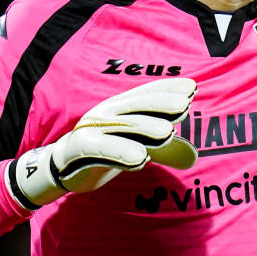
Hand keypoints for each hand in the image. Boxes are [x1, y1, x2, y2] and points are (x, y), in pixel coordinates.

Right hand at [6, 78, 197, 208]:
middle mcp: (107, 112)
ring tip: (167, 133)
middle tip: (185, 106)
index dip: (167, 89)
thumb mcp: (138, 147)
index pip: (146, 95)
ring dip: (145, 127)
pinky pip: (101, 147)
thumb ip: (164, 150)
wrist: (64, 166)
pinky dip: (121, 151)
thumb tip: (193, 156)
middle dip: (161, 104)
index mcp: (121, 107)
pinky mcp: (80, 146)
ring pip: (122, 125)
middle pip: (137, 106)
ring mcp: (93, 128)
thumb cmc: (106, 151)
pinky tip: (140, 158)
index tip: (192, 88)